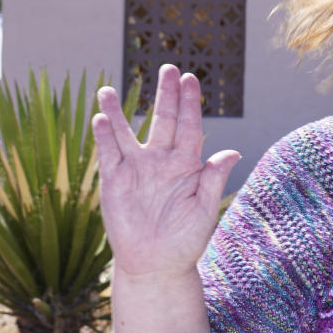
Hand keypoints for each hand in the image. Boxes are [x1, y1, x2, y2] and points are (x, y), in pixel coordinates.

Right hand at [91, 64, 240, 277]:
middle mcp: (161, 160)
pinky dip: (104, 136)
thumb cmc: (185, 239)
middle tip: (169, 68)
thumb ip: (213, 179)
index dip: (191, 103)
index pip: (190, 126)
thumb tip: (232, 151)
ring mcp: (136, 169)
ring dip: (118, 110)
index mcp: (187, 165)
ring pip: (127, 132)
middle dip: (166, 95)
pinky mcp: (114, 181)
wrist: (157, 265)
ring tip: (108, 88)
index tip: (192, 79)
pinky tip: (100, 117)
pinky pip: (108, 154)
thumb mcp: (204, 209)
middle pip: (164, 120)